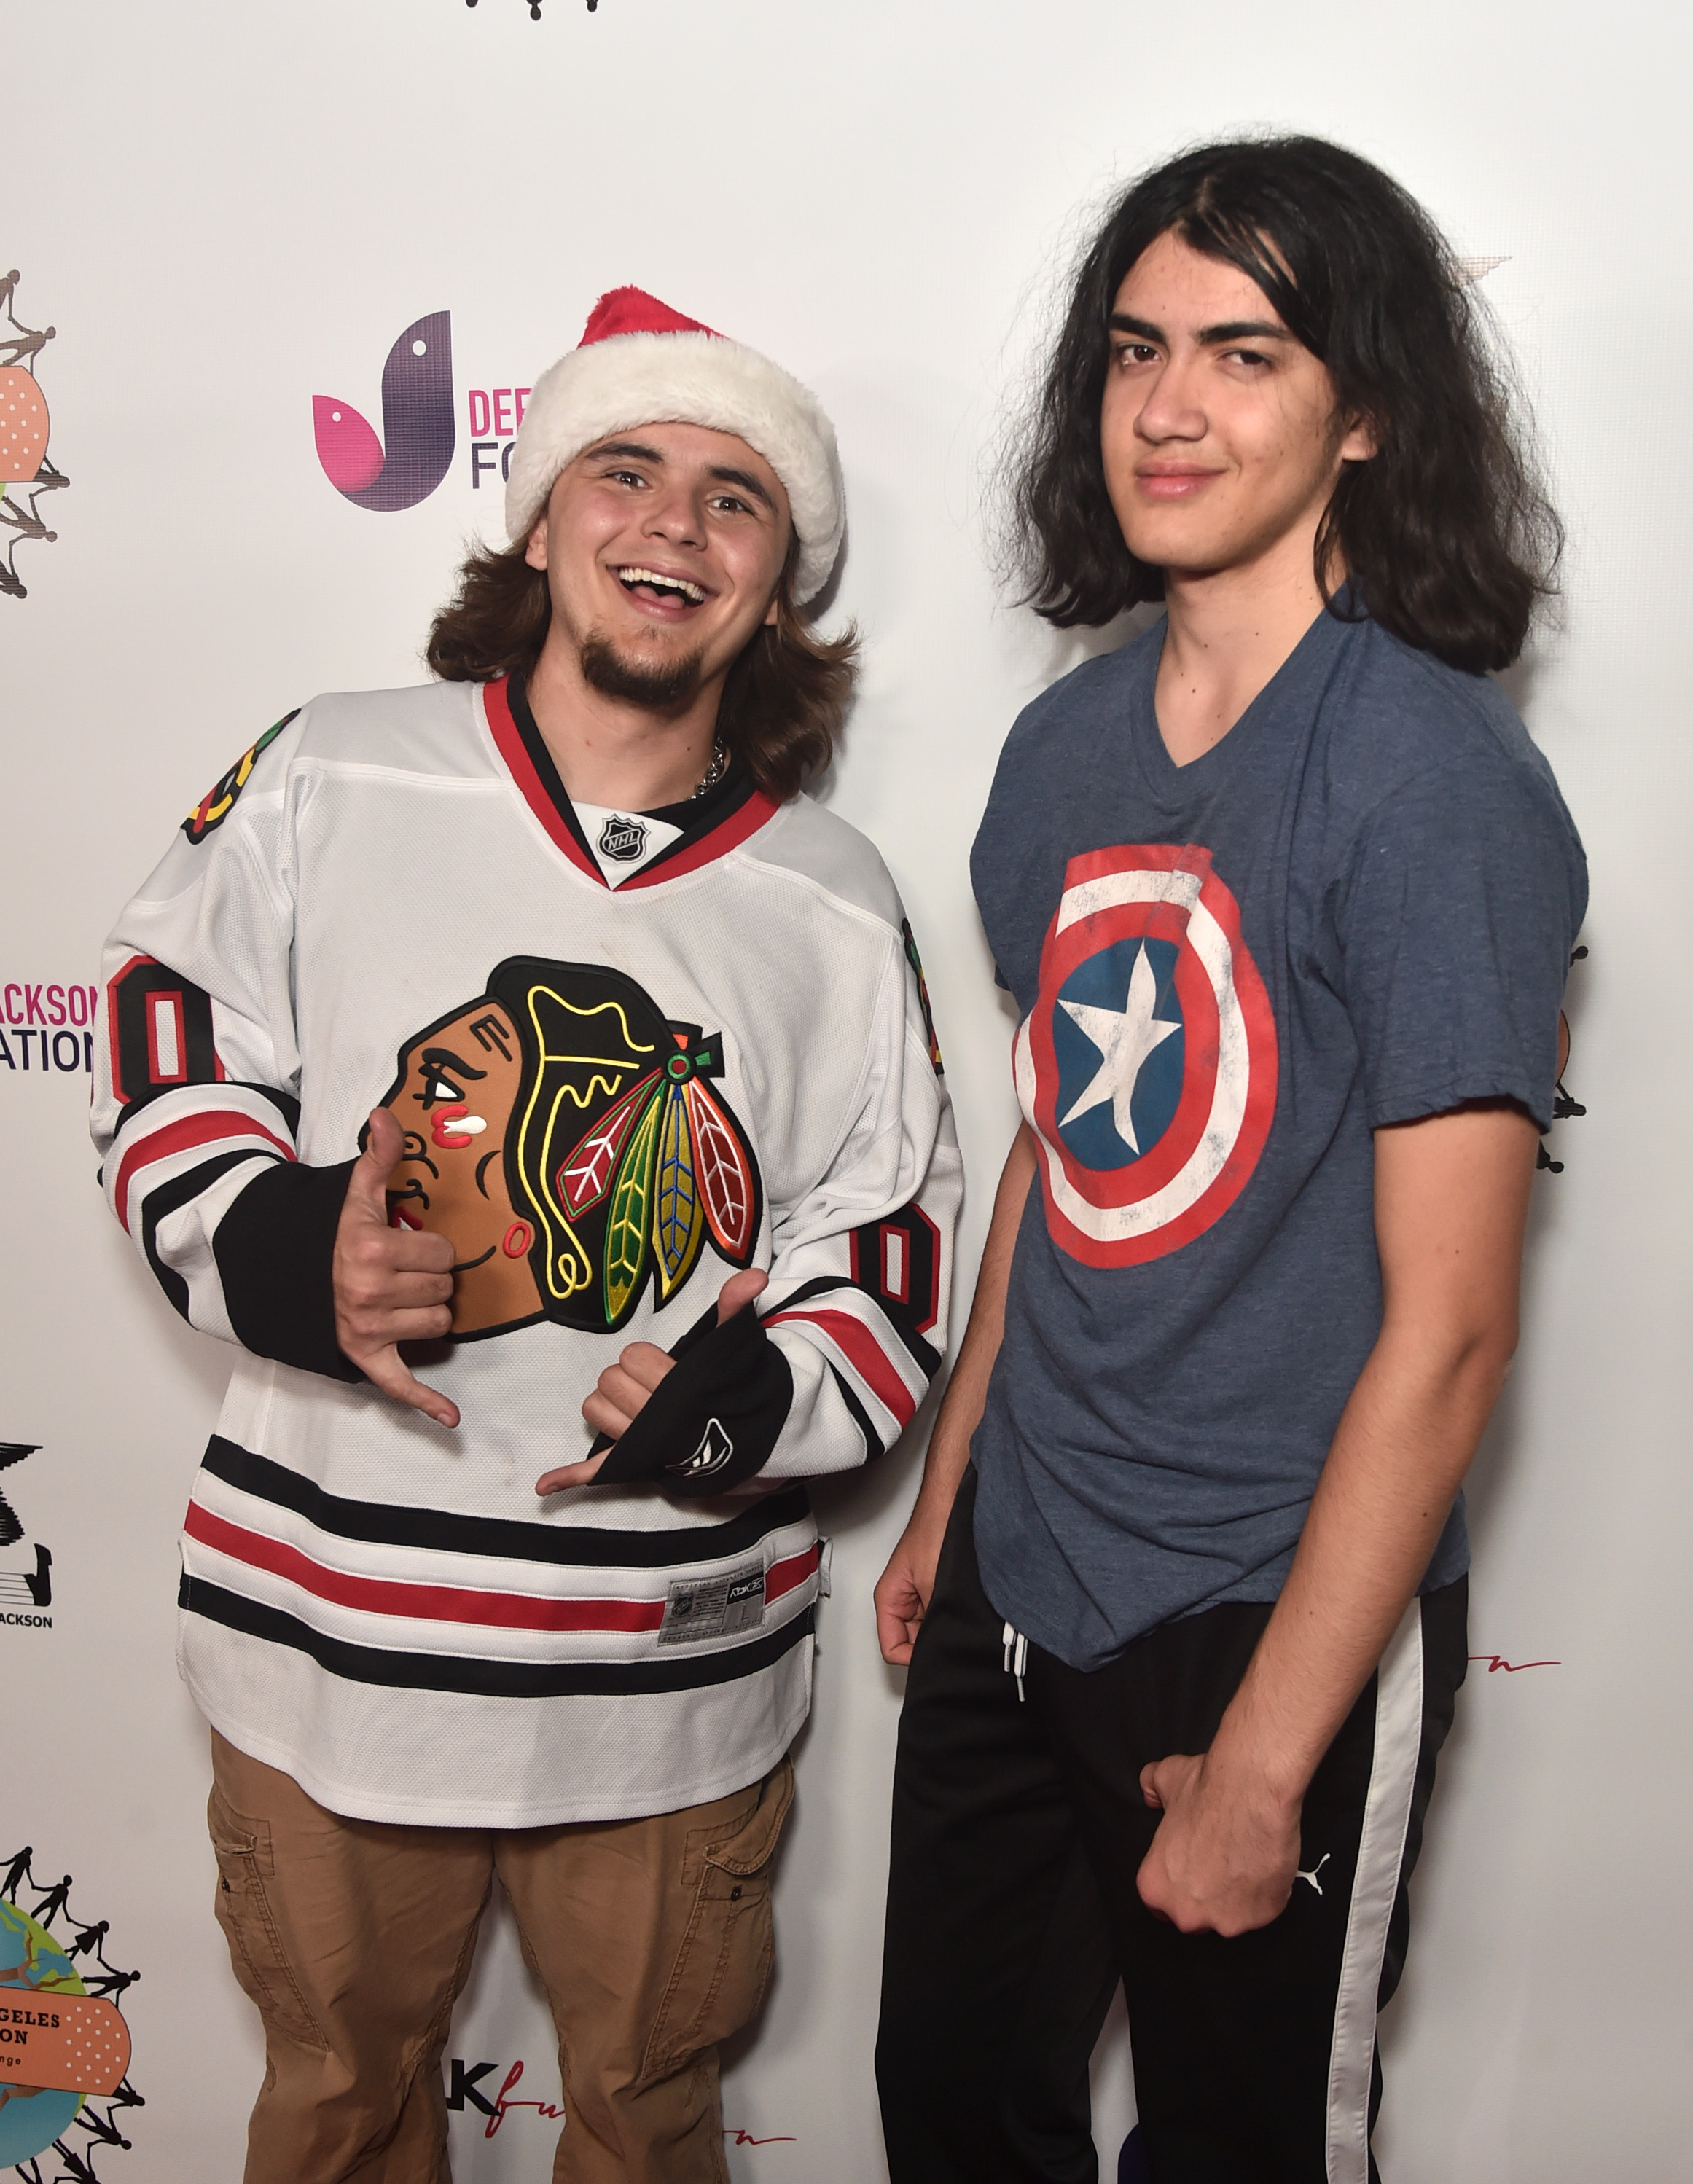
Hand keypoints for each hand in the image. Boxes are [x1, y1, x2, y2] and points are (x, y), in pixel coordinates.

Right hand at [333, 1108, 459, 1429]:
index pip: (444, 1255)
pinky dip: (425, 1403)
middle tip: (403, 1271)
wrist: (280, 1272)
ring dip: (427, 1312)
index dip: (433, 1249)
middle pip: (444, 1290)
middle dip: (431, 1278)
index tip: (411, 1246)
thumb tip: (385, 1117)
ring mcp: (367, 1328)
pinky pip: (399, 1385)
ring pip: (437, 1325)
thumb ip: (378, 1155)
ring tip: (399, 1297)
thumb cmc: (327, 1233)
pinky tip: (450, 1419)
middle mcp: (371, 1291)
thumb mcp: (352, 1191)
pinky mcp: (363, 1357)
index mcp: (374, 1248)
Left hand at [534, 1267, 768, 1493]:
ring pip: (595, 1410)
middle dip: (627, 1378)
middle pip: (609, 1380)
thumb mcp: (736, 1347)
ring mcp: (639, 1442)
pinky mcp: (630, 1464)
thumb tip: (754, 1276)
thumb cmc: (735, 1394)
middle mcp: (651, 1416)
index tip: (667, 1367)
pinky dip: (569, 1477)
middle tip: (654, 1386)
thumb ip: (736, 1308)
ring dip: (608, 1405)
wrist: (750, 1444)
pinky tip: (545, 1485)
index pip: (632, 1356)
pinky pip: (596, 1471)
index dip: (646, 1358)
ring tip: (634, 1406)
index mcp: (673, 1387)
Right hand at [874, 1506, 948, 1664]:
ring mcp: (920, 1596)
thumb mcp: (933, 1583)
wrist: (952, 1507)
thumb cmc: (934, 1531)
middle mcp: (902, 1600)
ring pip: (928, 1630)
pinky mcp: (937, 1591)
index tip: (934, 1653)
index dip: (913, 1657)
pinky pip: (941, 1615)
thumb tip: (941, 1645)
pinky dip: (952, 1616)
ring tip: (957, 1617)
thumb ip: (933, 1618)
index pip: (892, 1648)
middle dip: (931, 1642)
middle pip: (911, 1643)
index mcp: (889, 1598)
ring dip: (943, 1627)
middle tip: (950, 1635)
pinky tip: (963, 1609)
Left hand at [1135, 1752, 1301, 1936]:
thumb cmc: (1207, 1790)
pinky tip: (1263, 1865)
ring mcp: (1226, 1922)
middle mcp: (1186, 1914)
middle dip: (1206, 1896)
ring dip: (1237, 1898)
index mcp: (1155, 1887)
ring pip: (1231, 1917)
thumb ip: (1151, 1790)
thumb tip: (1150, 1794)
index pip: (1160, 1903)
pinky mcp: (1261, 1917)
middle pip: (1195, 1916)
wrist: (1252, 1791)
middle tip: (1219, 1864)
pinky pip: (1263, 1911)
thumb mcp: (1165, 1780)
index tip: (1192, 1871)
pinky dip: (1265, 1894)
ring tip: (1244, 1861)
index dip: (1178, 1886)